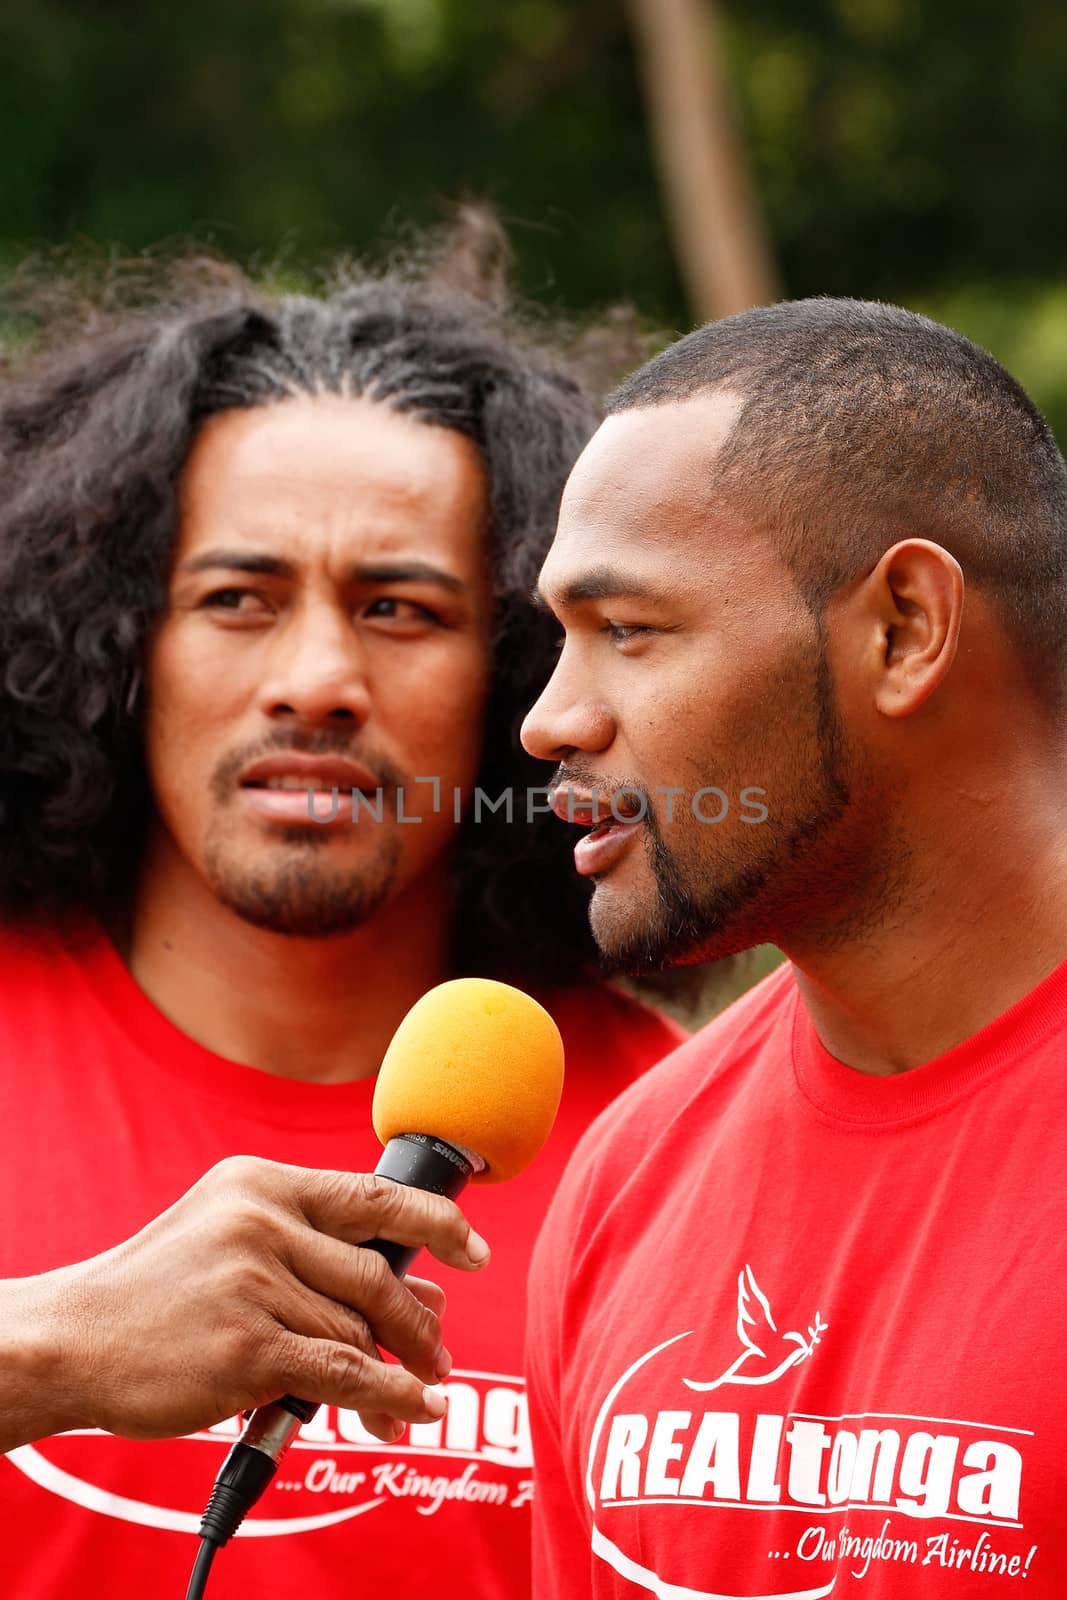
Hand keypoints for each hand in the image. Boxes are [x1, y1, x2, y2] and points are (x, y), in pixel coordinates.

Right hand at [1, 1155, 489, 1450]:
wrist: (73, 1339)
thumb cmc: (161, 1293)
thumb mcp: (232, 1240)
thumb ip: (318, 1256)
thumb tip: (428, 1294)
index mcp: (262, 1183)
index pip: (371, 1195)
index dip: (436, 1221)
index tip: (474, 1248)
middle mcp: (262, 1222)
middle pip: (377, 1272)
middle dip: (419, 1322)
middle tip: (439, 1354)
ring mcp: (254, 1283)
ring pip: (357, 1332)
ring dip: (396, 1374)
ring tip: (413, 1401)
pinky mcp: (247, 1349)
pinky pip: (342, 1374)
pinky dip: (387, 1396)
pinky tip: (410, 1410)